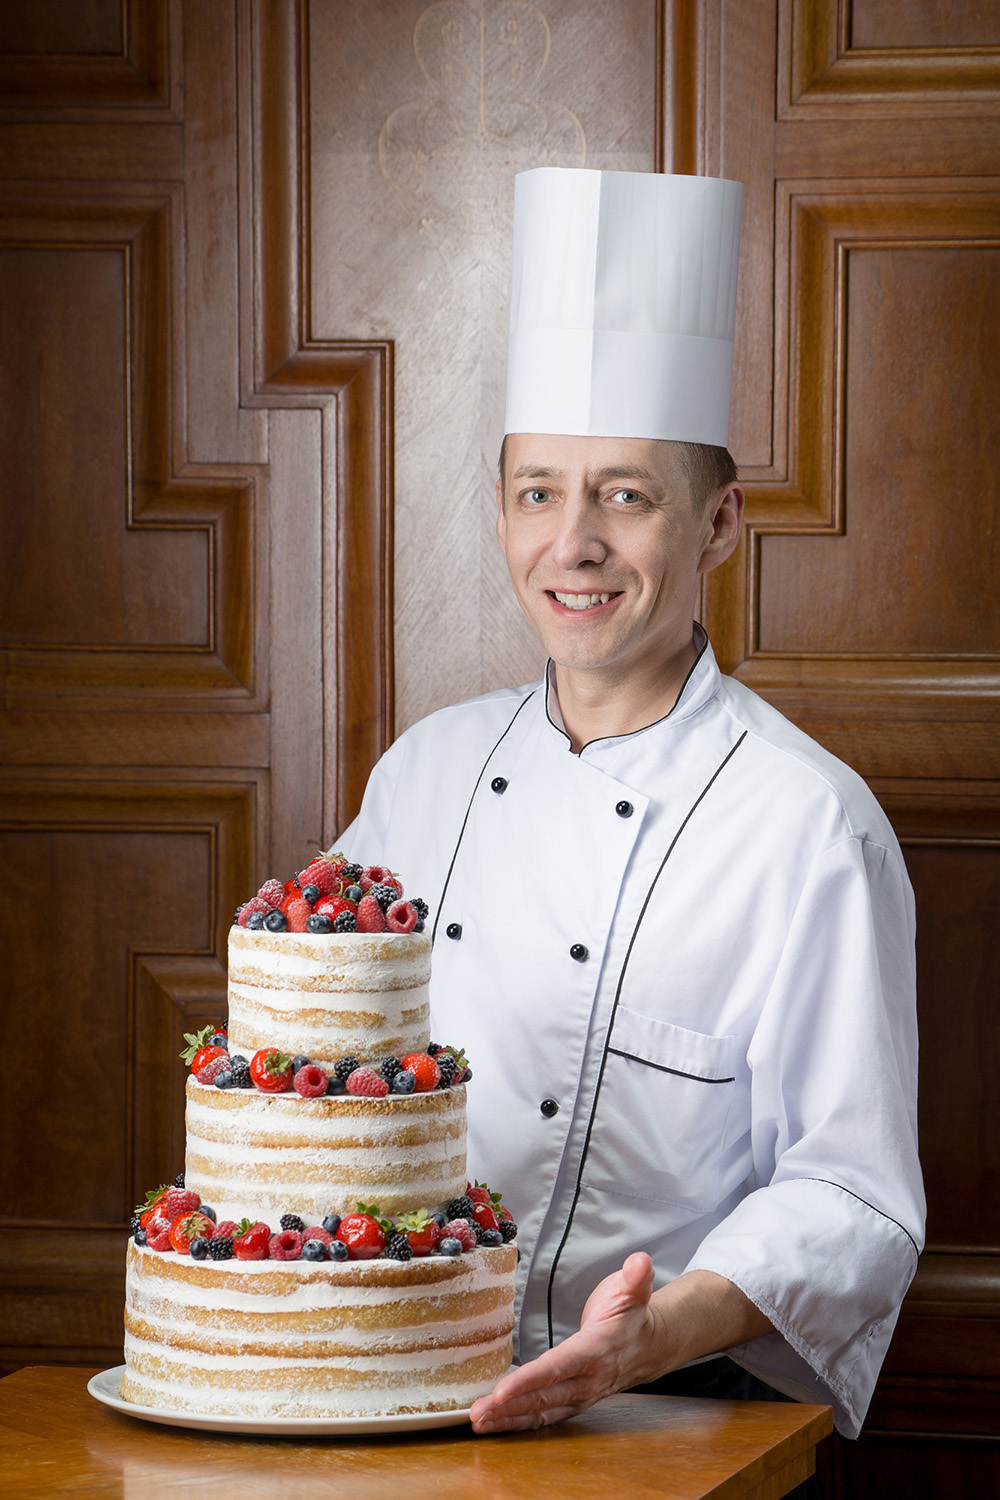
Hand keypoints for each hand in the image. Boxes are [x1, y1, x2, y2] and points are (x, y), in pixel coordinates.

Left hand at [469, 1251, 656, 1432]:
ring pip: (540, 1411)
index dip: (528, 1381)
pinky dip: (518, 1422)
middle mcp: (587, 1380)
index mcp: (596, 1350)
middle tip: (476, 1413)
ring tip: (478, 1422)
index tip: (500, 1391)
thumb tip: (641, 1261)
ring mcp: (580, 1396)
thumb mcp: (634, 1290)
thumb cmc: (632, 1315)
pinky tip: (496, 1423)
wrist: (648, 1346)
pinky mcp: (572, 1402)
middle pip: (542, 1397)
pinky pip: (543, 1417)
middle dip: (507, 1407)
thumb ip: (635, 1276)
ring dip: (508, 1419)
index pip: (557, 1368)